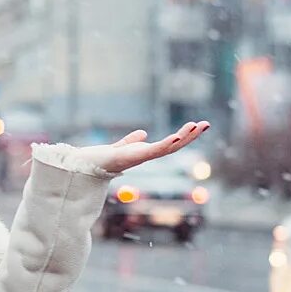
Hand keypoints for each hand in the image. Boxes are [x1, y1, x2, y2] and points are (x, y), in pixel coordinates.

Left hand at [76, 120, 210, 173]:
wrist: (84, 167)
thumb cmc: (100, 159)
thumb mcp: (121, 146)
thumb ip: (130, 141)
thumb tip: (142, 133)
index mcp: (144, 153)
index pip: (169, 144)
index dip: (184, 137)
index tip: (197, 126)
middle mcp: (145, 156)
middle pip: (174, 146)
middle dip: (191, 136)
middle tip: (206, 124)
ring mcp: (140, 157)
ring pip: (168, 149)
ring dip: (184, 138)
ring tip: (198, 126)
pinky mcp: (131, 157)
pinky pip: (153, 151)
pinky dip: (166, 145)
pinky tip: (177, 137)